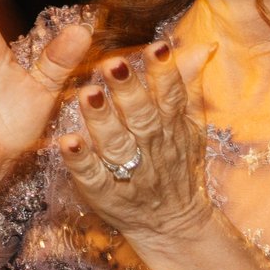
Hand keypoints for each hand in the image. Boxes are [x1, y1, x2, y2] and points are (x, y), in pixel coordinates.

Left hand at [62, 38, 218, 249]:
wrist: (171, 223)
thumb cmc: (175, 163)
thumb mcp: (188, 125)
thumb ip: (186, 86)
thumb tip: (202, 46)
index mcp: (170, 126)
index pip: (170, 96)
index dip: (164, 73)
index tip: (156, 48)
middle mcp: (150, 146)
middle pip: (141, 116)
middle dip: (128, 91)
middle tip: (113, 64)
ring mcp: (126, 170)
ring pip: (114, 143)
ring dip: (100, 120)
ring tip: (87, 95)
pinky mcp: (103, 191)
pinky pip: (90, 175)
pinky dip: (79, 160)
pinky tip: (68, 142)